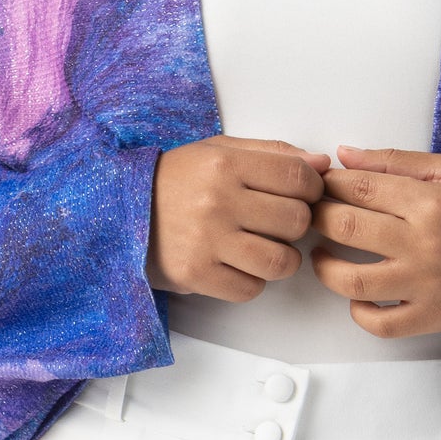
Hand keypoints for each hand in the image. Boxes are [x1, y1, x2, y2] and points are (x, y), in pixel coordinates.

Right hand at [146, 135, 332, 302]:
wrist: (119, 209)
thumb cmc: (176, 180)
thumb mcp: (218, 150)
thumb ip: (271, 153)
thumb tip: (321, 164)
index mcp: (225, 163)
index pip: (298, 178)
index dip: (312, 189)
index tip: (304, 195)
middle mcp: (217, 200)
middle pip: (296, 220)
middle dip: (296, 224)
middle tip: (278, 223)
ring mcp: (206, 240)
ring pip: (281, 261)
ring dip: (281, 259)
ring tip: (265, 248)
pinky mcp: (195, 274)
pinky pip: (251, 289)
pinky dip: (252, 282)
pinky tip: (238, 266)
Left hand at [310, 145, 440, 338]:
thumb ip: (395, 160)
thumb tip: (344, 155)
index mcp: (429, 201)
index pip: (359, 187)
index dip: (330, 184)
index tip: (323, 185)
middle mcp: (423, 243)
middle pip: (346, 227)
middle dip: (318, 217)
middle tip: (313, 214)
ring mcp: (425, 285)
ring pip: (352, 281)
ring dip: (326, 266)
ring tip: (324, 255)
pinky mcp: (431, 317)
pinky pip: (380, 324)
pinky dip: (359, 313)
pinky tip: (357, 297)